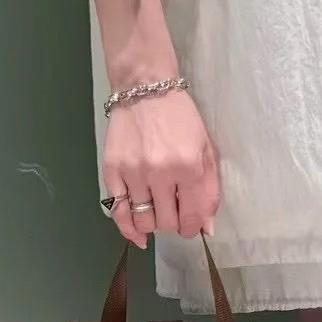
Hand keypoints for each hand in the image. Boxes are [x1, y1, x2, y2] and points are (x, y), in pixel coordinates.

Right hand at [102, 89, 220, 248]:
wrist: (146, 89)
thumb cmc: (180, 117)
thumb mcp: (205, 147)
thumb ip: (209, 188)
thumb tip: (207, 227)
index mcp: (189, 166)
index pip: (192, 217)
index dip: (194, 227)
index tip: (192, 224)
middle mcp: (160, 173)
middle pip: (167, 223)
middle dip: (175, 224)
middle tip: (176, 212)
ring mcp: (133, 173)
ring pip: (143, 221)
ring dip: (153, 224)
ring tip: (158, 212)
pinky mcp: (112, 171)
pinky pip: (118, 212)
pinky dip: (128, 228)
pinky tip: (137, 233)